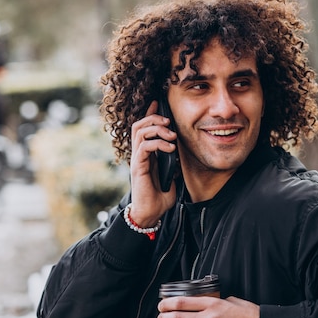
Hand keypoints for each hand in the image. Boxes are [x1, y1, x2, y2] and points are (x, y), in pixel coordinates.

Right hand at [129, 100, 176, 226]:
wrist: (151, 214)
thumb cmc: (160, 198)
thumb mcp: (172, 176)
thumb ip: (173, 164)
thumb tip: (180, 153)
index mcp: (146, 155)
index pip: (143, 128)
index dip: (149, 114)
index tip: (157, 103)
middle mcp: (139, 155)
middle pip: (139, 125)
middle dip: (154, 118)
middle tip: (169, 122)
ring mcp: (137, 160)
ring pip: (140, 132)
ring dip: (157, 129)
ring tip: (171, 135)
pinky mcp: (138, 167)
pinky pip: (144, 147)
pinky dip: (158, 143)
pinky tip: (170, 148)